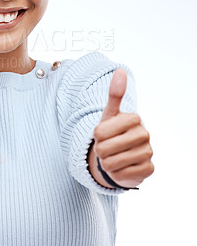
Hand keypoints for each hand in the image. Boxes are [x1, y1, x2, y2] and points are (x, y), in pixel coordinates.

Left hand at [91, 68, 153, 188]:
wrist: (120, 156)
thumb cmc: (112, 132)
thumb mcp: (109, 114)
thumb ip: (114, 94)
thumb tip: (120, 70)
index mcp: (134, 118)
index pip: (99, 132)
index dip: (96, 136)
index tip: (103, 134)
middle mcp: (145, 134)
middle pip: (104, 148)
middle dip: (100, 151)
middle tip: (107, 147)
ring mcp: (148, 152)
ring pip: (112, 164)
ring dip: (107, 163)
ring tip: (113, 157)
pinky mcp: (149, 170)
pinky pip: (121, 175)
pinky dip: (116, 174)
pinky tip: (122, 168)